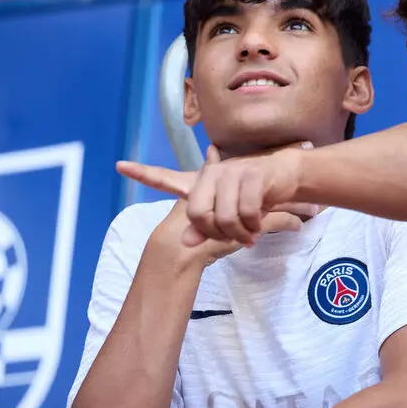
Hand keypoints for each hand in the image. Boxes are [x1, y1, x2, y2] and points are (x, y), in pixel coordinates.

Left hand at [118, 143, 305, 247]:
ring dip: (240, 232)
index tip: (120, 167)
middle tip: (233, 238)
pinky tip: (259, 223)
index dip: (144, 173)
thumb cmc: (254, 196)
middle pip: (199, 215)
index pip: (167, 177)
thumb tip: (185, 240)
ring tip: (249, 233)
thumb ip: (205, 227)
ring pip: (224, 217)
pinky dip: (254, 225)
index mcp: (201, 182)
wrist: (286, 175)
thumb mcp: (228, 215)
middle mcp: (211, 174)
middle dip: (218, 233)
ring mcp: (231, 173)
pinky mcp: (252, 176)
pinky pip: (246, 213)